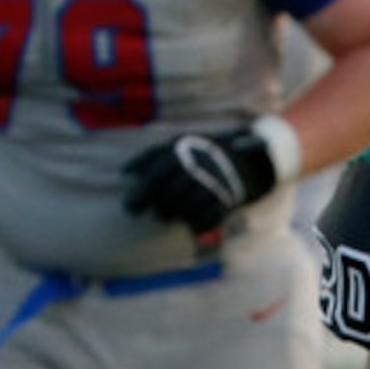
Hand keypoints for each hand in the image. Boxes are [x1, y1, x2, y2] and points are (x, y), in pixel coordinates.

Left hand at [120, 122, 284, 236]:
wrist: (244, 157)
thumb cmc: (201, 152)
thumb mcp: (177, 144)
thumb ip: (150, 157)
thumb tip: (125, 172)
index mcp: (180, 152)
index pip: (153, 179)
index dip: (139, 197)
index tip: (131, 210)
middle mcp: (195, 168)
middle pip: (168, 199)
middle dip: (160, 209)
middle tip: (159, 212)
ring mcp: (211, 184)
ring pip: (185, 211)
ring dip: (178, 215)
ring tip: (175, 214)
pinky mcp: (225, 200)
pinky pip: (205, 220)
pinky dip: (197, 225)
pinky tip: (193, 224)